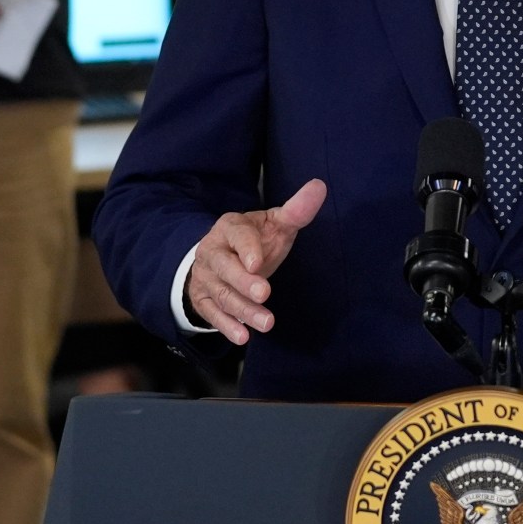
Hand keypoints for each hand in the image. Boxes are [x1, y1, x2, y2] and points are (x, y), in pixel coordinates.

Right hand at [185, 179, 327, 344]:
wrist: (219, 256)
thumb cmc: (254, 240)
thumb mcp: (274, 223)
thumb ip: (296, 210)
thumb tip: (319, 186)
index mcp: (230, 228)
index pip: (237, 235)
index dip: (246, 248)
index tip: (258, 262)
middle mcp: (213, 252)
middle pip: (225, 268)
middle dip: (244, 282)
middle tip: (265, 294)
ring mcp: (206, 278)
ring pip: (222, 295)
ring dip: (243, 311)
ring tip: (267, 323)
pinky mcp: (203, 300)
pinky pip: (213, 315)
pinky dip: (226, 327)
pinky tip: (243, 337)